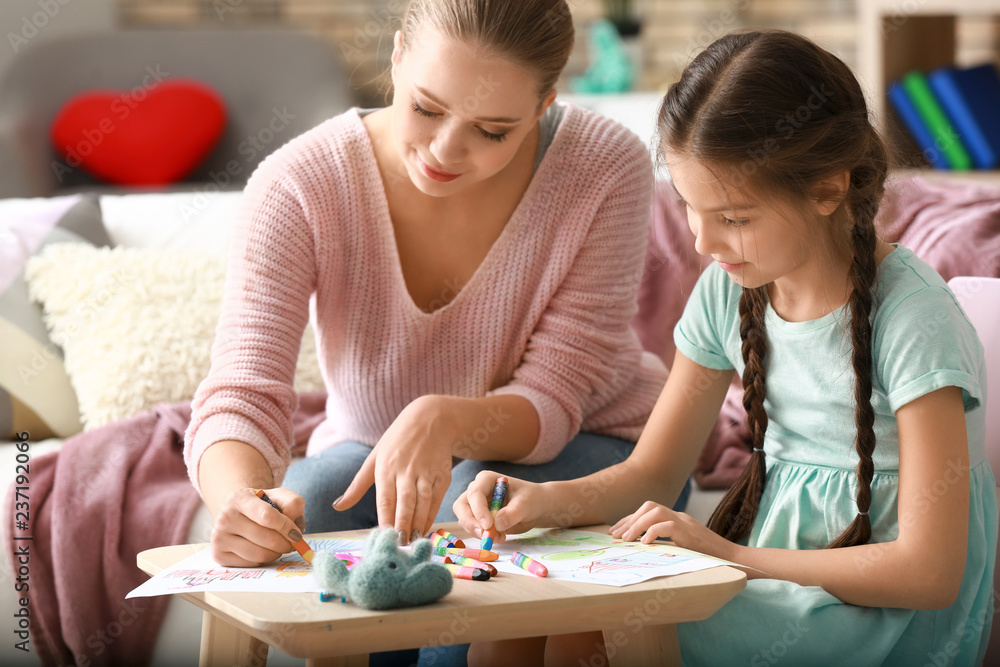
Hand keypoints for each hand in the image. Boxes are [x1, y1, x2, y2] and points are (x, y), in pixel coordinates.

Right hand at [209, 487, 305, 566]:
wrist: (238, 514)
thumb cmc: (262, 506)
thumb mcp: (279, 496)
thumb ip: (293, 504)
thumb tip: (296, 526)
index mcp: (239, 498)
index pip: (267, 516)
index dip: (286, 527)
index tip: (296, 534)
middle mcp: (224, 517)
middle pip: (267, 538)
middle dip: (286, 543)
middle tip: (291, 542)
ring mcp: (219, 537)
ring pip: (260, 554)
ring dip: (276, 553)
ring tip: (278, 545)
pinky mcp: (218, 555)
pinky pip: (251, 564)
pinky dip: (264, 560)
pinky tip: (263, 549)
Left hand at [334, 396, 454, 543]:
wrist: (431, 419)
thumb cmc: (397, 440)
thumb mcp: (374, 458)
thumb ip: (357, 486)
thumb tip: (337, 507)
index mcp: (386, 467)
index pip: (385, 498)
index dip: (385, 519)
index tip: (383, 537)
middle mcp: (406, 470)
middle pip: (404, 502)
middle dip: (402, 525)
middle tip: (400, 545)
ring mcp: (426, 472)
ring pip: (422, 502)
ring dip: (419, 523)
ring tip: (413, 540)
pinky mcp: (442, 474)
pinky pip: (436, 499)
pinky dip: (431, 514)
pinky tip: (426, 527)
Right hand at [453, 471, 551, 542]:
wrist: (534, 508)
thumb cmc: (530, 499)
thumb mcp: (526, 503)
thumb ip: (513, 512)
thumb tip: (497, 524)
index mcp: (486, 479)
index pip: (475, 493)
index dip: (478, 510)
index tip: (488, 526)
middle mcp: (476, 491)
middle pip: (461, 506)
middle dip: (470, 522)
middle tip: (484, 536)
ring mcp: (475, 506)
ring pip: (464, 520)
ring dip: (478, 532)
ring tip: (500, 537)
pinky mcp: (478, 519)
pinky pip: (473, 530)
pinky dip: (484, 537)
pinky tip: (500, 537)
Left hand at [609, 501, 737, 561]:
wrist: (736, 560)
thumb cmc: (710, 559)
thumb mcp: (684, 549)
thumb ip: (668, 545)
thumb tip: (644, 551)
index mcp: (677, 520)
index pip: (649, 511)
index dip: (630, 520)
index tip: (616, 531)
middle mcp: (680, 517)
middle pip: (650, 506)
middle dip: (630, 519)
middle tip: (616, 536)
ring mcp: (687, 523)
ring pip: (655, 511)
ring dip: (637, 524)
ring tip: (627, 540)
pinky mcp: (691, 533)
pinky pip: (668, 525)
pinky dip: (653, 532)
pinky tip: (645, 544)